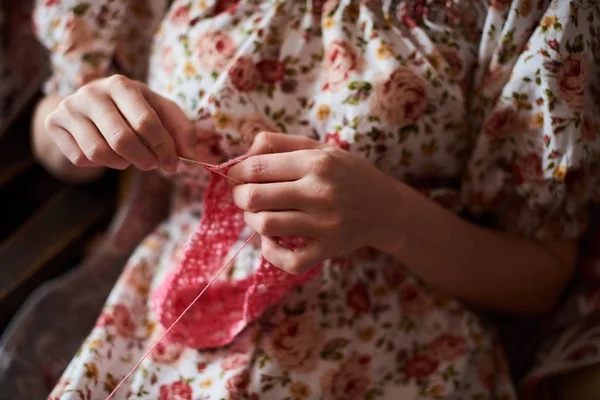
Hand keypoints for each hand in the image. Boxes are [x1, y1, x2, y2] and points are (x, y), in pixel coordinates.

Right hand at [44, 74, 194, 172]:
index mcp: (121, 84)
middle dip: (144, 160)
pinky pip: (80, 158)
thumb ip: (182, 131)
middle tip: (152, 165)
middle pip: (122, 139)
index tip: (173, 164)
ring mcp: (69, 107)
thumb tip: (191, 157)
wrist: (92, 104)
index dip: (163, 148)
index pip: (146, 122)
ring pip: (99, 152)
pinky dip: (100, 164)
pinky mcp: (54, 123)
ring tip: (129, 158)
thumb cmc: (135, 109)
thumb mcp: (162, 112)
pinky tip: (106, 153)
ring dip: (121, 163)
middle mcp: (91, 92)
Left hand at [228, 132, 401, 273]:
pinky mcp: (328, 249)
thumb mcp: (322, 148)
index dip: (236, 172)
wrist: (388, 208)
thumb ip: (284, 143)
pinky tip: (271, 242)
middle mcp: (319, 192)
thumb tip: (247, 150)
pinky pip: (289, 260)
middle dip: (239, 196)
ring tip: (257, 215)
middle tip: (243, 196)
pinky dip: (271, 253)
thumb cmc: (349, 174)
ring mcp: (324, 224)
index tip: (236, 175)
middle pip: (254, 197)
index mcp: (316, 163)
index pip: (257, 167)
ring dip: (251, 221)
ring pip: (265, 225)